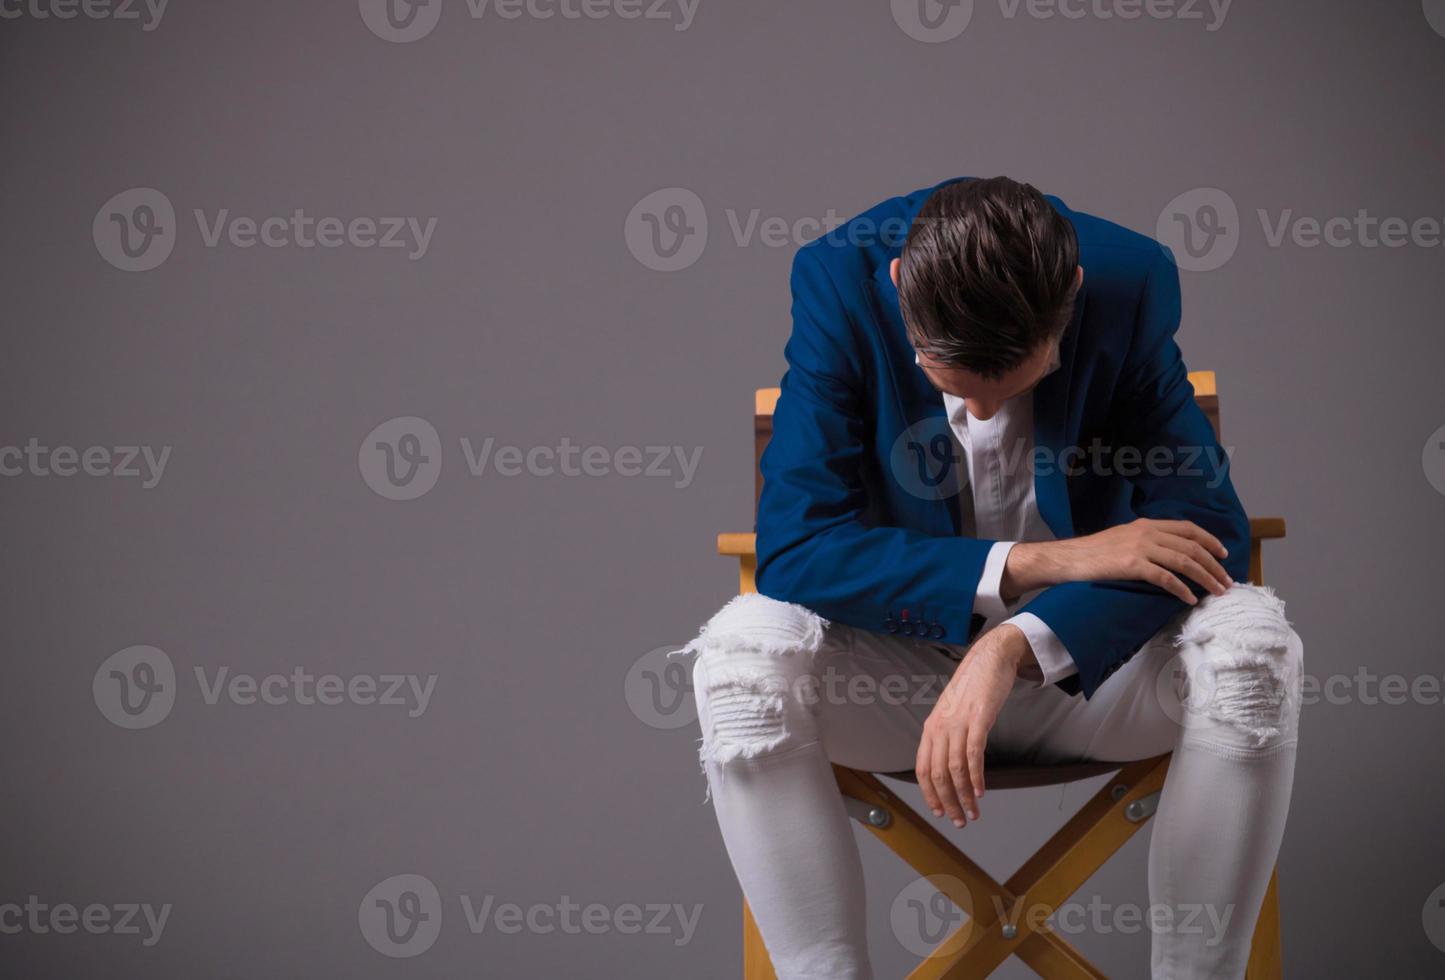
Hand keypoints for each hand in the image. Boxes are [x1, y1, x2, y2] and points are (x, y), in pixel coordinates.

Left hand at [916, 625, 1028, 827]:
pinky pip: (973, 753)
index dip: (929, 794)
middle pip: (937, 774)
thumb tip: (948, 766)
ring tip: (973, 812)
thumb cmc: (972, 688)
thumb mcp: (951, 714)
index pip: (922, 769)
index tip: (940, 812)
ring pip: (955, 768)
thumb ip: (948, 737)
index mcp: (931, 728)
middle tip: (960, 820)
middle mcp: (940, 727)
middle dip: (948, 802)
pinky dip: (976, 776)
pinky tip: (980, 791)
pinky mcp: (978, 718)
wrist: (988, 659)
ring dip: (964, 795)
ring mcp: (958, 722)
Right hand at [1002, 518, 1231, 605]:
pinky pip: (1165, 577)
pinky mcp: (1132, 565)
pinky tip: (1190, 598)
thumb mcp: (1123, 537)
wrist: (1068, 558)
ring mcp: (1140, 548)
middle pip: (1192, 546)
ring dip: (1205, 578)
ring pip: (1184, 561)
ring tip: (1217, 591)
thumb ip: (1146, 540)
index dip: (1210, 541)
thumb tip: (1167, 553)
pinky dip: (1182, 588)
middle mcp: (1147, 532)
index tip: (1223, 554)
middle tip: (1227, 581)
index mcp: (1147, 524)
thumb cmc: (1093, 552)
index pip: (1188, 529)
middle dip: (1214, 565)